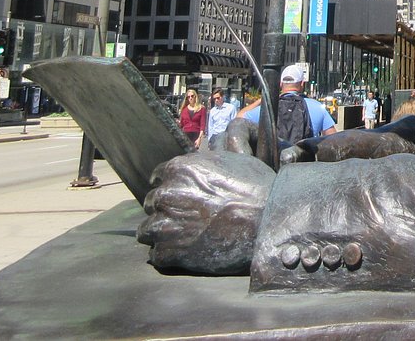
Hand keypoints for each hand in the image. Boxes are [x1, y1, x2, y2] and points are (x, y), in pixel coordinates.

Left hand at [137, 151, 274, 274]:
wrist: (266, 221)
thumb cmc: (254, 189)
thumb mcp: (230, 160)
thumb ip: (203, 162)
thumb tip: (197, 163)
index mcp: (178, 168)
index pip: (157, 178)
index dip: (172, 188)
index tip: (182, 197)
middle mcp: (166, 194)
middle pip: (151, 204)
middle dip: (166, 210)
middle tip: (187, 218)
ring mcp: (165, 225)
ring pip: (147, 230)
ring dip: (163, 233)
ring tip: (185, 237)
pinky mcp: (169, 252)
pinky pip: (156, 254)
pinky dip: (170, 255)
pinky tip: (189, 251)